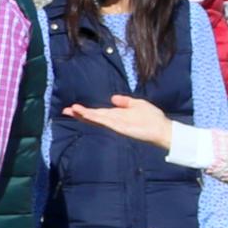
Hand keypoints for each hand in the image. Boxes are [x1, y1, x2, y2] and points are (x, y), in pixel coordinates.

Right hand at [61, 95, 177, 149]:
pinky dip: (96, 118)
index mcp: (117, 115)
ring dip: (84, 115)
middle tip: (65, 110)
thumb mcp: (137, 104)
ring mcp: (116, 124)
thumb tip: (112, 98)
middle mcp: (114, 120)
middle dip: (80, 113)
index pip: (98, 112)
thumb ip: (124, 101)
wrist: (162, 128)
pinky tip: (87, 114)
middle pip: (94, 116)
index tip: (73, 107)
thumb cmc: (152, 117)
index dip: (86, 110)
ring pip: (97, 119)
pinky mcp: (120, 128)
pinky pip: (106, 122)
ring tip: (72, 110)